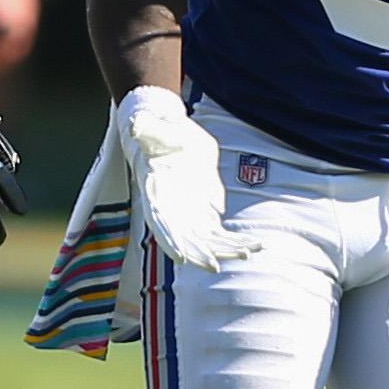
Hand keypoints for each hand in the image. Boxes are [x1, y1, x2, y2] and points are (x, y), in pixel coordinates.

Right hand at [115, 85, 257, 270]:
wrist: (169, 134)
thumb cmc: (155, 130)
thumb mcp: (148, 127)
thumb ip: (143, 128)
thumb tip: (134, 123)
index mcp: (155, 193)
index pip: (160, 223)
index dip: (171, 241)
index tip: (183, 258)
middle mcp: (171, 210)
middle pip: (186, 239)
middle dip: (201, 253)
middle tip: (217, 265)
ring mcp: (188, 213)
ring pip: (207, 241)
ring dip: (226, 249)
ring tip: (248, 251)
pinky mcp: (205, 209)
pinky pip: (221, 233)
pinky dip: (236, 241)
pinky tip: (254, 246)